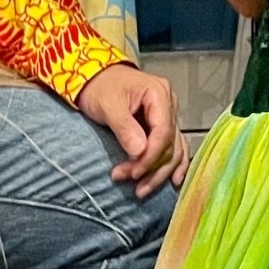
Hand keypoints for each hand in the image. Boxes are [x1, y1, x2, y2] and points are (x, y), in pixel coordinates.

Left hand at [76, 61, 188, 197]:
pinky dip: (174, 164)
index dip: (151, 156)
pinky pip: (174, 147)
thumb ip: (125, 127)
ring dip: (160, 172)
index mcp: (159, 93)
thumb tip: (140, 152)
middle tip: (131, 183)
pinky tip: (174, 180)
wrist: (95, 78)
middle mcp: (169, 104)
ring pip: (173, 149)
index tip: (134, 172)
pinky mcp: (162, 125)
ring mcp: (168, 115)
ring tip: (142, 190)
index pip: (163, 131)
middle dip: (151, 167)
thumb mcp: (108, 104)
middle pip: (169, 144)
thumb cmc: (100, 87)